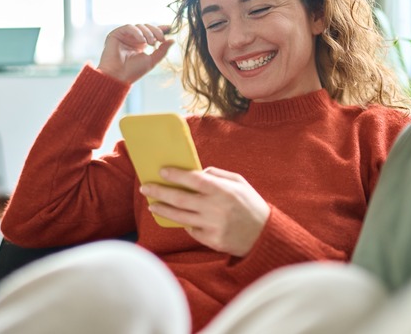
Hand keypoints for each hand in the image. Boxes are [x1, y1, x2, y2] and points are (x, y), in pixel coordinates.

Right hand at [97, 23, 173, 83]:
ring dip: (148, 33)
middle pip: (146, 27)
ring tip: (151, 43)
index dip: (160, 29)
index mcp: (140, 44)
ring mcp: (124, 36)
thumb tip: (173, 40)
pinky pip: (129, 27)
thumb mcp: (152, 60)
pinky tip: (142, 40)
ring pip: (139, 26)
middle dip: (156, 31)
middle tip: (161, 40)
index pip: (151, 32)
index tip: (170, 28)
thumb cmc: (133, 71)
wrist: (118, 77)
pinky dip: (137, 32)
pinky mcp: (116, 34)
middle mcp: (132, 39)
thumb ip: (162, 50)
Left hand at [140, 167, 270, 256]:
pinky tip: (179, 218)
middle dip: (160, 192)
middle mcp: (215, 208)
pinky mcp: (211, 240)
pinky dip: (184, 223)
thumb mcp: (240, 183)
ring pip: (180, 217)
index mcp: (223, 190)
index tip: (161, 171)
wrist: (264, 235)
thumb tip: (197, 172)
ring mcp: (212, 226)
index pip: (193, 180)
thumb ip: (218, 175)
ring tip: (152, 205)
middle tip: (146, 187)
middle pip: (180, 199)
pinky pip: (191, 230)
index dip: (176, 175)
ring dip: (163, 210)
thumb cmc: (251, 205)